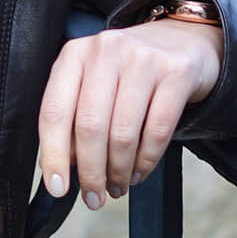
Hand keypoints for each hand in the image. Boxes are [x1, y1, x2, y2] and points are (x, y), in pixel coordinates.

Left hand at [37, 20, 221, 208]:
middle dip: (91, 171)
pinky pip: (159, 130)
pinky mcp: (177, 72)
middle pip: (90, 126)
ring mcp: (143, 58)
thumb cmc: (128, 71)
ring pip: (124, 132)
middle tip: (94, 197)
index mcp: (75, 55)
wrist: (183, 40)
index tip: (57, 188)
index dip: (53, 154)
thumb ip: (74, 117)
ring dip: (119, 170)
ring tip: (118, 186)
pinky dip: (146, 160)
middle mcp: (106, 51)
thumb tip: (61, 166)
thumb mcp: (93, 84)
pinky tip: (139, 172)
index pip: (55, 111)